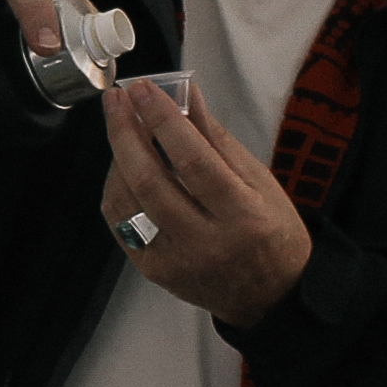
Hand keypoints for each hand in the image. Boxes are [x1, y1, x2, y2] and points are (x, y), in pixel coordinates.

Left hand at [99, 77, 310, 326]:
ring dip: (117, 157)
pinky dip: (117, 189)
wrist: (269, 296)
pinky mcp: (154, 272)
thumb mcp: (259, 180)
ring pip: (127, 203)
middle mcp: (206, 242)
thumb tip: (185, 92)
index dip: (163, 120)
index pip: (194, 161)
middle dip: (126, 132)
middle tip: (117, 99)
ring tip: (121, 126)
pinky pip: (121, 224)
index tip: (143, 89)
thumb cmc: (270, 230)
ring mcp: (175, 261)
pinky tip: (123, 165)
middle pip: (150, 181)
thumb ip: (217, 138)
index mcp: (242, 215)